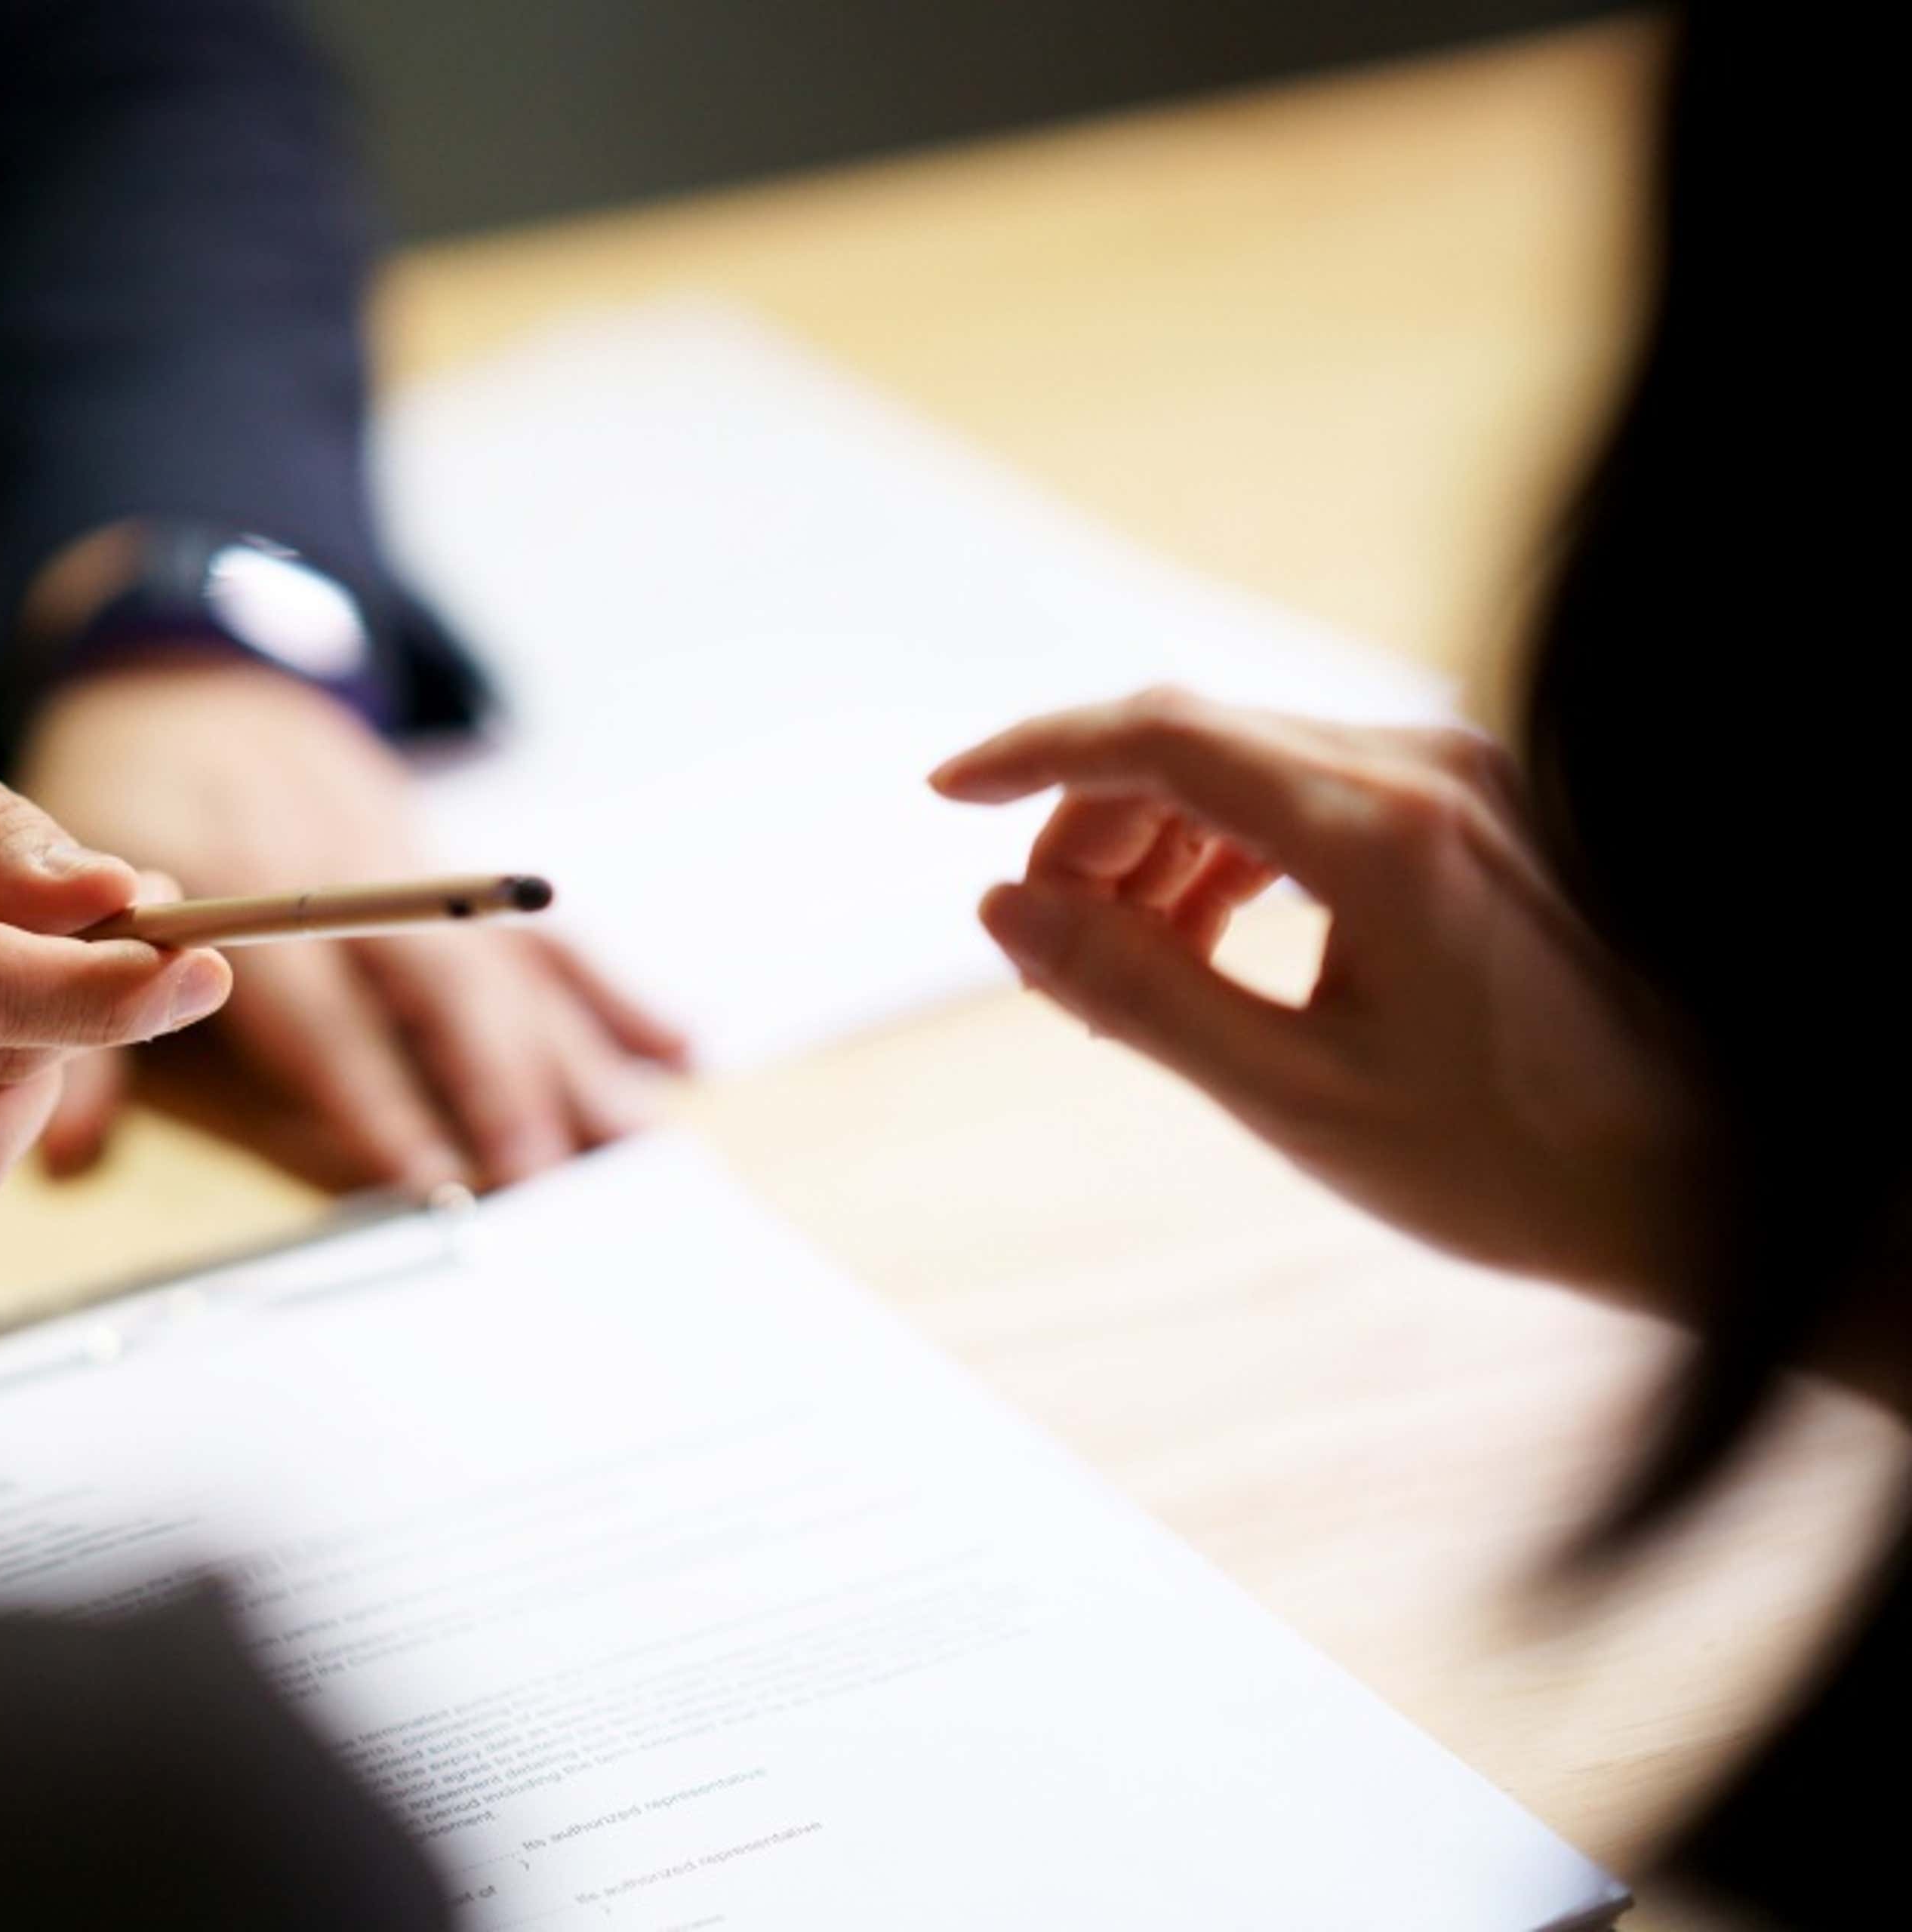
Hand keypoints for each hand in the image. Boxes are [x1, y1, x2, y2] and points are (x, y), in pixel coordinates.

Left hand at [12, 656, 687, 1189]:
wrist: (182, 676)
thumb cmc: (118, 811)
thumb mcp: (59, 907)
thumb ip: (77, 1037)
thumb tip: (62, 1165)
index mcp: (239, 879)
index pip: (316, 1008)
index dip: (369, 1095)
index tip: (417, 1176)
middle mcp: (341, 866)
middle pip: (435, 987)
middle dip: (492, 1085)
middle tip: (537, 1178)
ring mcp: (410, 859)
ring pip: (503, 964)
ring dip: (572, 1054)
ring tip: (630, 1141)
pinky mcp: (449, 857)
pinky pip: (537, 934)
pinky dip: (612, 989)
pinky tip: (677, 1047)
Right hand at [929, 688, 1701, 1298]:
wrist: (1697, 1183)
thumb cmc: (1514, 1160)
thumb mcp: (1294, 1097)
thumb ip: (1136, 991)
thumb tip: (1003, 909)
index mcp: (1383, 828)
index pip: (1162, 736)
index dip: (1035, 754)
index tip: (943, 794)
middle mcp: (1427, 768)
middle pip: (1195, 742)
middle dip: (1088, 830)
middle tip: (1041, 953)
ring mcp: (1461, 779)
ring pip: (1247, 764)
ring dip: (1154, 848)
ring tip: (1118, 970)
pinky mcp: (1477, 809)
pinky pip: (1310, 792)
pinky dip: (1228, 854)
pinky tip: (1202, 945)